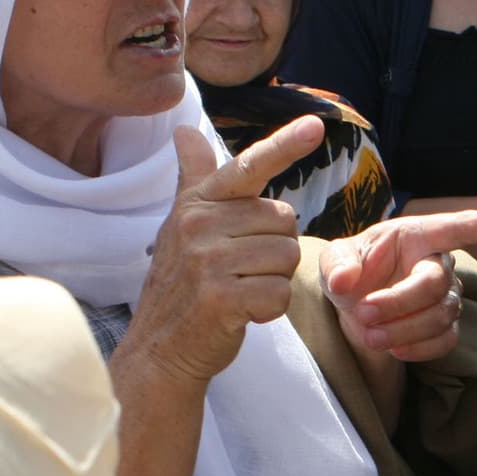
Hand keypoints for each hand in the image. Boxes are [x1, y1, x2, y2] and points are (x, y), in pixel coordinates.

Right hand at [124, 117, 325, 386]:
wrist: (160, 349)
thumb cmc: (182, 284)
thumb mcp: (182, 224)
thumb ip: (195, 176)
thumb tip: (184, 129)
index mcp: (198, 204)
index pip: (249, 166)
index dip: (285, 145)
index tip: (316, 125)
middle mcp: (199, 226)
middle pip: (285, 221)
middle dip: (276, 249)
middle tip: (241, 270)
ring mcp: (206, 261)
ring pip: (287, 257)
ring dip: (275, 279)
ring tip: (240, 290)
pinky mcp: (219, 298)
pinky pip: (280, 293)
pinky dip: (271, 308)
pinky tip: (243, 313)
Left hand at [322, 209, 476, 361]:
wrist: (354, 306)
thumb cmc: (352, 271)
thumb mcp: (334, 259)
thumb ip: (337, 263)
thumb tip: (344, 280)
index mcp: (417, 236)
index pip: (455, 227)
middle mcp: (439, 263)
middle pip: (435, 284)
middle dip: (398, 303)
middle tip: (363, 312)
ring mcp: (447, 296)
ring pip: (440, 316)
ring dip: (403, 330)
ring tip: (371, 336)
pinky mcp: (446, 327)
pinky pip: (445, 341)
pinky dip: (417, 349)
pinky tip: (393, 348)